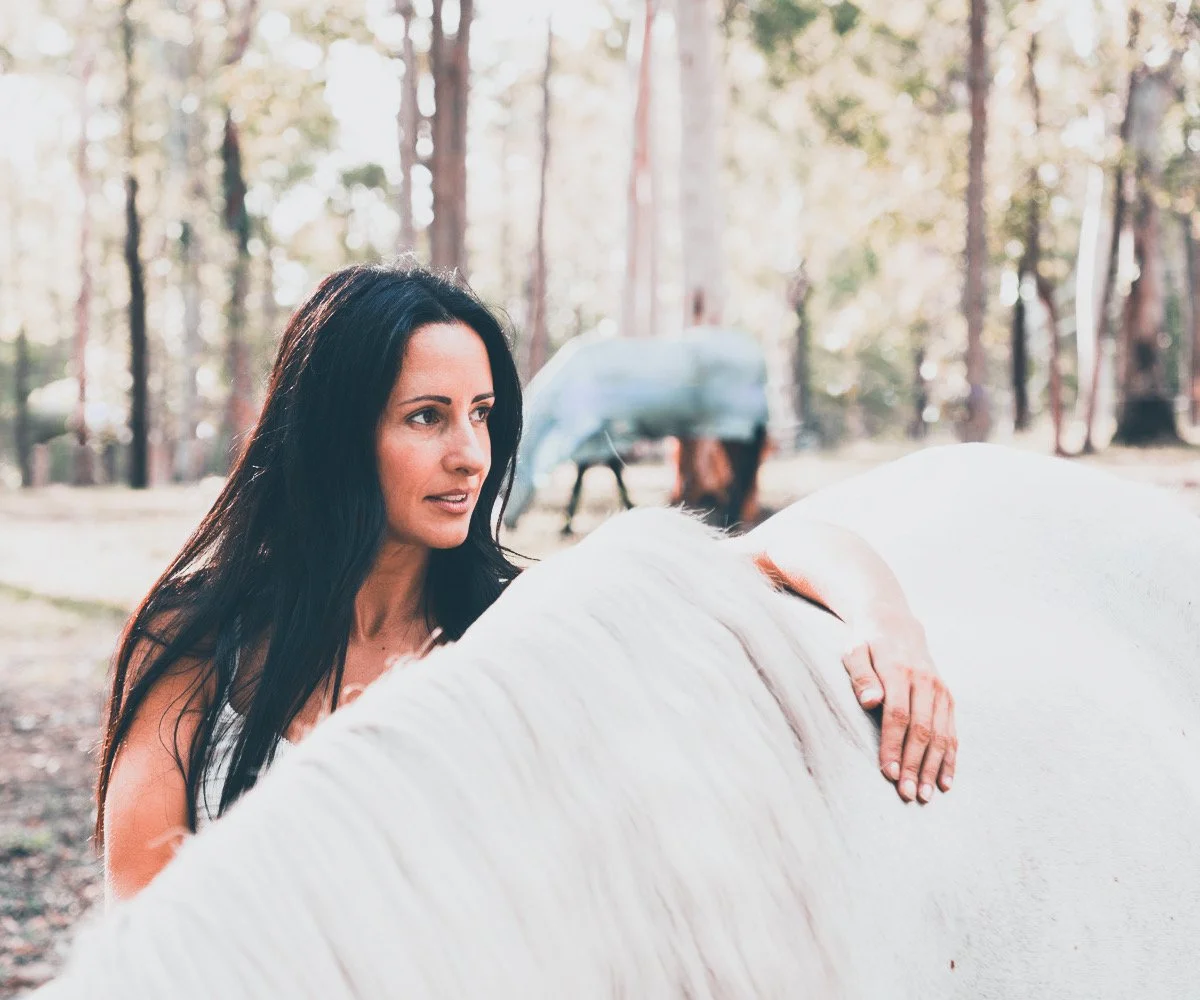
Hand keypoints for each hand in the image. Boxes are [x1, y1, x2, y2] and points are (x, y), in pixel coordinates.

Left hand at [841, 613, 955, 803]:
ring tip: (925, 795)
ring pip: (941, 735)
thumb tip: (870, 701)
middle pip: (922, 729)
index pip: (898, 715)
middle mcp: (926, 681)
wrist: (895, 624)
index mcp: (899, 670)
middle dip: (915, 764)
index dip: (893, 745)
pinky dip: (950, 759)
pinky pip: (952, 732)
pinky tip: (944, 782)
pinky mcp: (948, 699)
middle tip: (907, 794)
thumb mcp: (854, 651)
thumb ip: (861, 676)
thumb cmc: (866, 643)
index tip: (888, 772)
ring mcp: (940, 691)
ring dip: (934, 767)